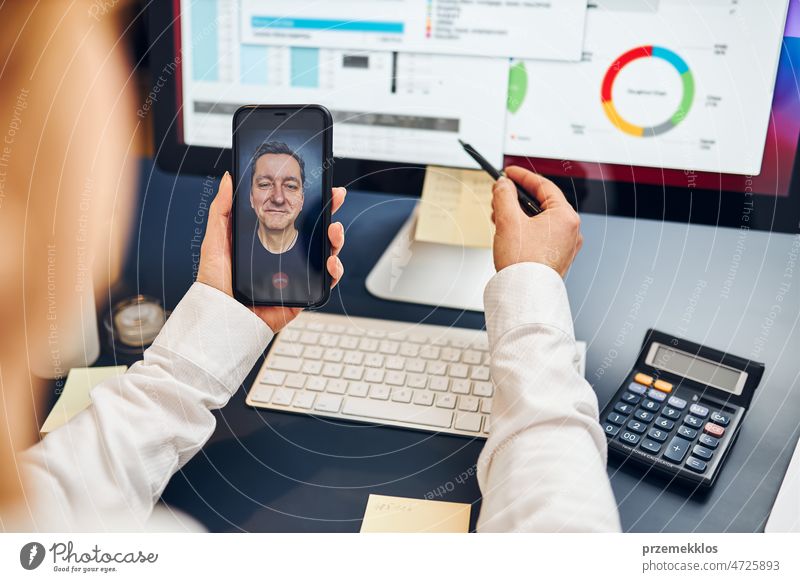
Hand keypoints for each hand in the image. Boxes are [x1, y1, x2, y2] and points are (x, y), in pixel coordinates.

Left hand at [197, 172, 345, 331]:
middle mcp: (286, 255)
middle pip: (317, 232)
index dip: (312, 203)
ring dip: (336, 240)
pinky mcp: (303, 294)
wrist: (221, 315)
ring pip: (327, 253)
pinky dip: (335, 271)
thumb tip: (229, 179)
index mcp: (269, 240)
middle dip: (330, 214)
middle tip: (335, 200)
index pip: (297, 217)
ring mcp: (297, 274)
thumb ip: (222, 208)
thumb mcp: (216, 239)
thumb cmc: (216, 282)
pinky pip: (326, 281)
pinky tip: (331, 261)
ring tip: (334, 231)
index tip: (322, 188)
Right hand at [491, 166, 581, 276]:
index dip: (522, 176)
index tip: (508, 173)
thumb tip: (503, 185)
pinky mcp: (556, 258)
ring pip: (538, 220)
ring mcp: (564, 246)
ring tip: (499, 220)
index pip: (543, 186)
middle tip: (498, 198)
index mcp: (566, 217)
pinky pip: (540, 236)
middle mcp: (570, 230)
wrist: (525, 295)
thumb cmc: (523, 263)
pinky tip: (509, 234)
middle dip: (515, 199)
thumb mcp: (508, 221)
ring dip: (517, 216)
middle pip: (540, 203)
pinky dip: (524, 230)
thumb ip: (504, 196)